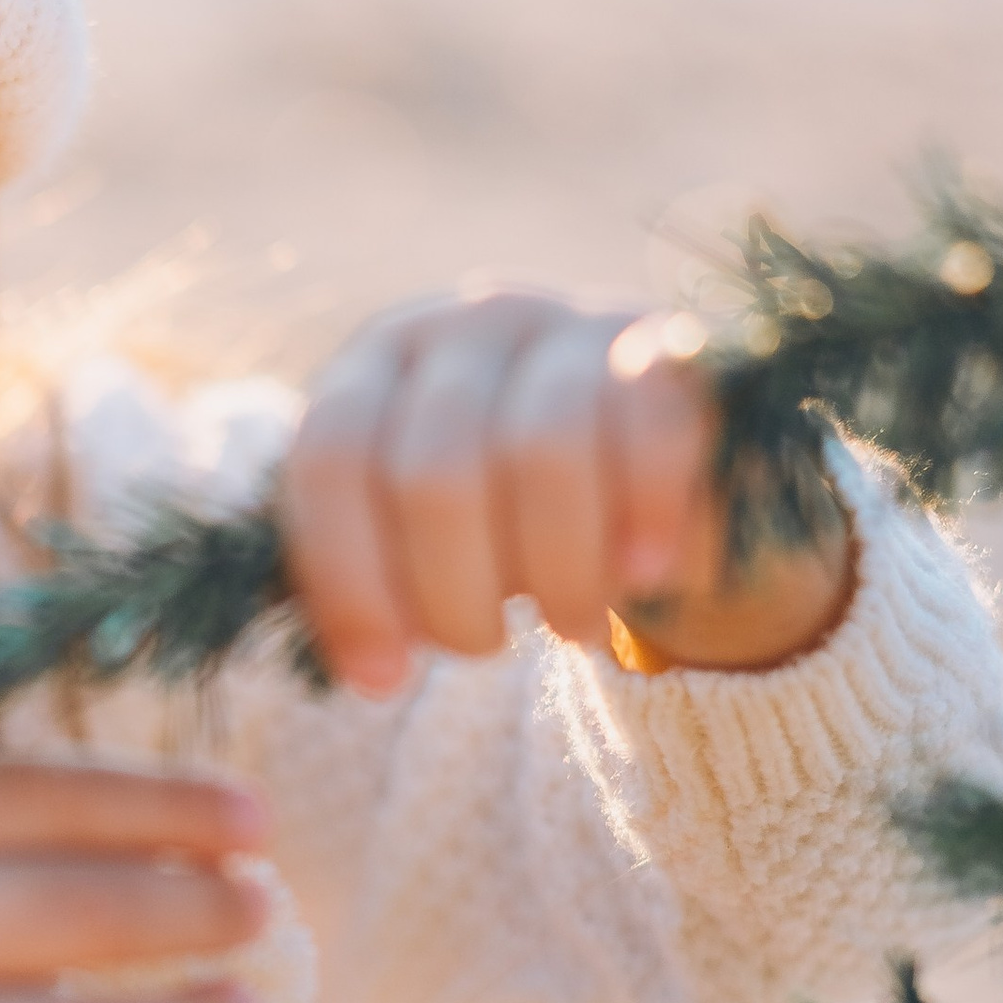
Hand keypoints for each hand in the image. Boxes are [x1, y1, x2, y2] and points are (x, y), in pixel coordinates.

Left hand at [281, 292, 851, 693]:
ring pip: (542, 453)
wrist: (663, 462)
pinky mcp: (672, 345)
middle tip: (482, 648)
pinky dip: (642, 521)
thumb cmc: (511, 519)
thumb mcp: (422, 537)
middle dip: (454, 596)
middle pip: (432, 471)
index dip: (346, 583)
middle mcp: (466, 324)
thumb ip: (368, 572)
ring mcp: (571, 322)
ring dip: (555, 574)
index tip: (379, 680)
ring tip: (570, 627)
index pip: (330, 461)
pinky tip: (642, 573)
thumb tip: (358, 664)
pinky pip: (649, 430)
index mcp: (378, 364)